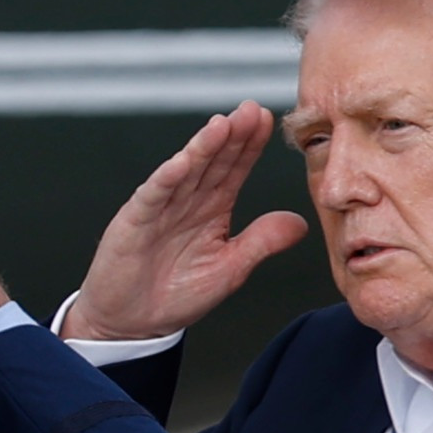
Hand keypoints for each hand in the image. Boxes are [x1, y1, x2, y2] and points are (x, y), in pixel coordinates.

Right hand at [63, 101, 307, 340]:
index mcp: (212, 210)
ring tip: (222, 125)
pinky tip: (183, 161)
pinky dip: (168, 178)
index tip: (269, 121)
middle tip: (251, 110)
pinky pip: (154, 196)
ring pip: (186, 171)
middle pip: (213, 162)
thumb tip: (299, 223)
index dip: (250, 146)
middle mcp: (188, 202)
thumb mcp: (229, 270)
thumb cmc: (176, 295)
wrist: (132, 322)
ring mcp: (161, 208)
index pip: (235, 170)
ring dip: (203, 148)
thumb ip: (260, 243)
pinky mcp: (136, 222)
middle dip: (232, 136)